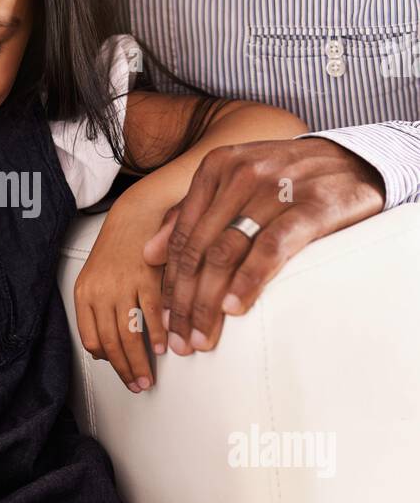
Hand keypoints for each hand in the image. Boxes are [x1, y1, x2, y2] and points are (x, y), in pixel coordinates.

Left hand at [73, 199, 168, 391]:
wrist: (135, 215)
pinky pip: (151, 315)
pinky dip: (157, 336)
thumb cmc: (118, 248)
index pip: (90, 338)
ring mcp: (123, 285)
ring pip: (129, 334)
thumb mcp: (97, 278)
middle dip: (125, 369)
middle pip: (111, 342)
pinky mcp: (146, 278)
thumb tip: (102, 348)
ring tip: (147, 378)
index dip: (105, 359)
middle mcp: (100, 291)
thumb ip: (97, 310)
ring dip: (140, 362)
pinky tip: (162, 348)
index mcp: (84, 293)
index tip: (118, 372)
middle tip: (136, 385)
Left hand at [143, 138, 385, 353]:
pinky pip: (270, 248)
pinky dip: (248, 280)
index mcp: (216, 168)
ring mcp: (275, 189)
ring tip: (203, 336)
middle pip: (200, 250)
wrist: (355, 161)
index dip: (170, 285)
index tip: (166, 324)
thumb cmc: (288, 180)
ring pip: (227, 253)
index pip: (183, 237)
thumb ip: (191, 215)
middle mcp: (241, 175)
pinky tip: (234, 308)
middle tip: (182, 342)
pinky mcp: (311, 207)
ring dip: (209, 301)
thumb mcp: (235, 185)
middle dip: (185, 302)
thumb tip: (148, 253)